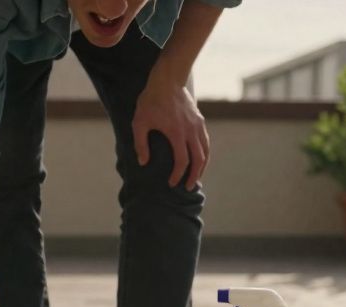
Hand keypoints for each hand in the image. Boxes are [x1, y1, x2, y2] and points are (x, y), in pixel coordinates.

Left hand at [132, 75, 208, 190]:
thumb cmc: (150, 101)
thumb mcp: (139, 122)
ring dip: (202, 166)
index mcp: (177, 133)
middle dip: (194, 176)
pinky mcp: (200, 120)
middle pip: (199, 159)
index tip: (172, 183)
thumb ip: (140, 143)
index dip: (178, 175)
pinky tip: (199, 160)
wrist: (167, 80)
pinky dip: (204, 154)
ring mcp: (198, 125)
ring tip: (196, 177)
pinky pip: (206, 142)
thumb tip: (143, 162)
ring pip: (205, 151)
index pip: (182, 161)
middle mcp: (191, 131)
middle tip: (188, 187)